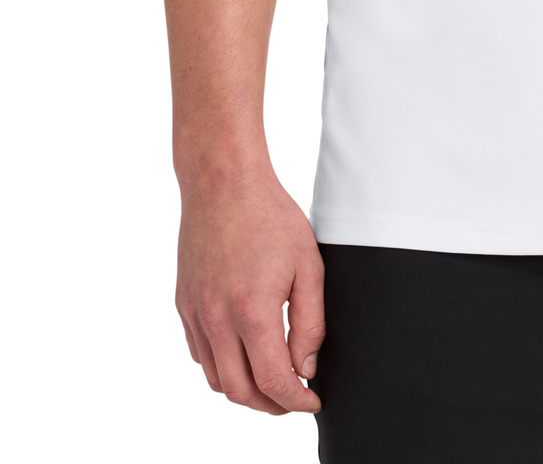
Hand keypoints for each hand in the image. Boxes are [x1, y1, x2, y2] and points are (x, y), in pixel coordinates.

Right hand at [175, 164, 324, 413]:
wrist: (223, 183)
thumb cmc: (270, 216)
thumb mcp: (309, 266)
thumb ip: (311, 323)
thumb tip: (305, 366)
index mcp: (252, 311)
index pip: (272, 382)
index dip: (296, 401)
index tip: (311, 400)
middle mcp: (217, 319)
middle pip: (240, 392)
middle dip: (271, 406)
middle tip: (294, 398)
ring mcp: (195, 314)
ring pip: (216, 379)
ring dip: (245, 390)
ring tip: (271, 380)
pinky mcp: (183, 305)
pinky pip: (200, 354)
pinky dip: (222, 367)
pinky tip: (243, 354)